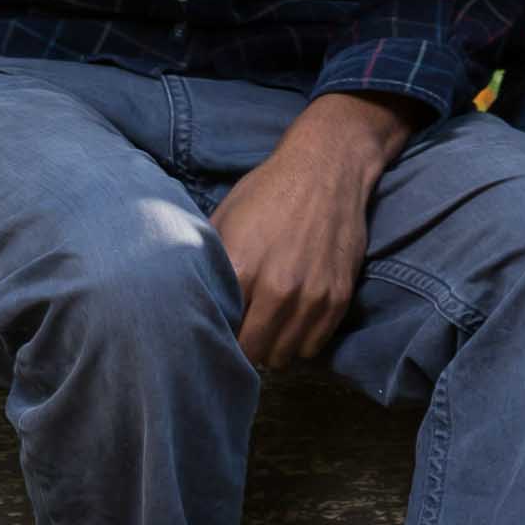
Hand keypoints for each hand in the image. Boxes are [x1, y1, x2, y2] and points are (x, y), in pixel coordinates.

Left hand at [206, 92, 410, 367]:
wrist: (327, 168)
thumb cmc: (267, 191)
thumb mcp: (224, 219)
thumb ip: (208, 262)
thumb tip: (185, 298)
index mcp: (241, 268)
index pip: (221, 332)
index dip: (216, 336)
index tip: (215, 332)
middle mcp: (278, 288)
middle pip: (252, 352)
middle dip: (243, 349)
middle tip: (241, 335)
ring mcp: (312, 295)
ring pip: (284, 356)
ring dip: (272, 350)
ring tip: (266, 332)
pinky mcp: (338, 296)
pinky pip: (313, 345)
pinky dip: (300, 343)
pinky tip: (291, 324)